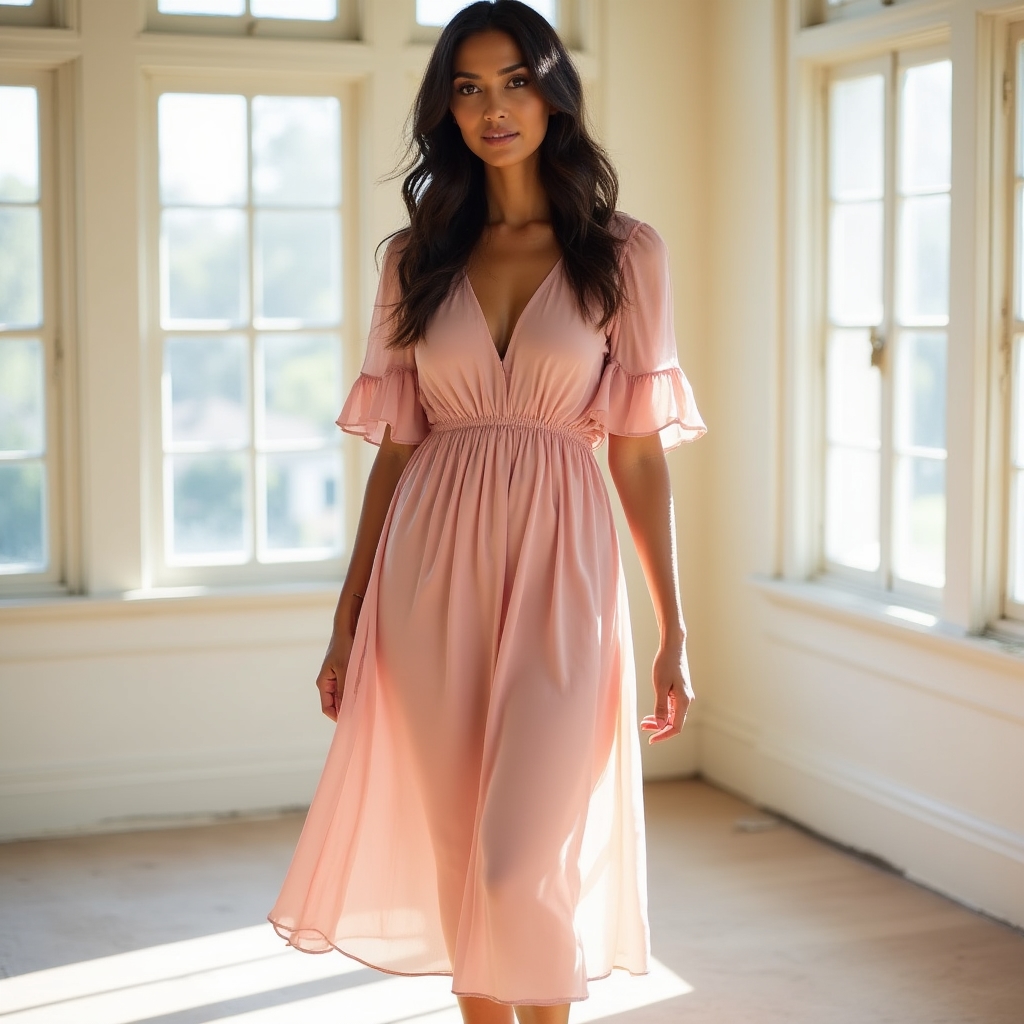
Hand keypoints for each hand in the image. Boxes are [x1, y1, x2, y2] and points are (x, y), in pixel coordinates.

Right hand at [315, 593, 362, 721]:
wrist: (349, 625)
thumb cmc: (346, 646)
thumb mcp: (346, 670)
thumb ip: (345, 691)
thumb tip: (346, 712)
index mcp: (323, 683)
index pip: (328, 708)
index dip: (339, 718)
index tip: (353, 723)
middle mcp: (329, 681)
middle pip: (337, 703)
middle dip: (348, 710)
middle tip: (364, 716)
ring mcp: (338, 676)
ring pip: (345, 695)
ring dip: (354, 700)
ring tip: (367, 703)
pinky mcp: (347, 670)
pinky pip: (351, 686)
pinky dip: (358, 690)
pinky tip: (369, 691)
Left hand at [640, 634, 693, 743]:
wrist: (672, 647)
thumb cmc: (665, 663)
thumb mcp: (660, 685)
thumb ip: (660, 707)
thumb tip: (660, 725)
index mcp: (684, 700)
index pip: (676, 726)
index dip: (663, 735)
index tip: (651, 740)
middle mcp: (686, 700)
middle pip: (674, 722)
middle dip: (659, 728)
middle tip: (643, 727)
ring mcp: (683, 696)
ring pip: (672, 716)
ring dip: (659, 721)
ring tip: (644, 722)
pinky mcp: (679, 692)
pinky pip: (672, 708)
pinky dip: (662, 713)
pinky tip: (652, 714)